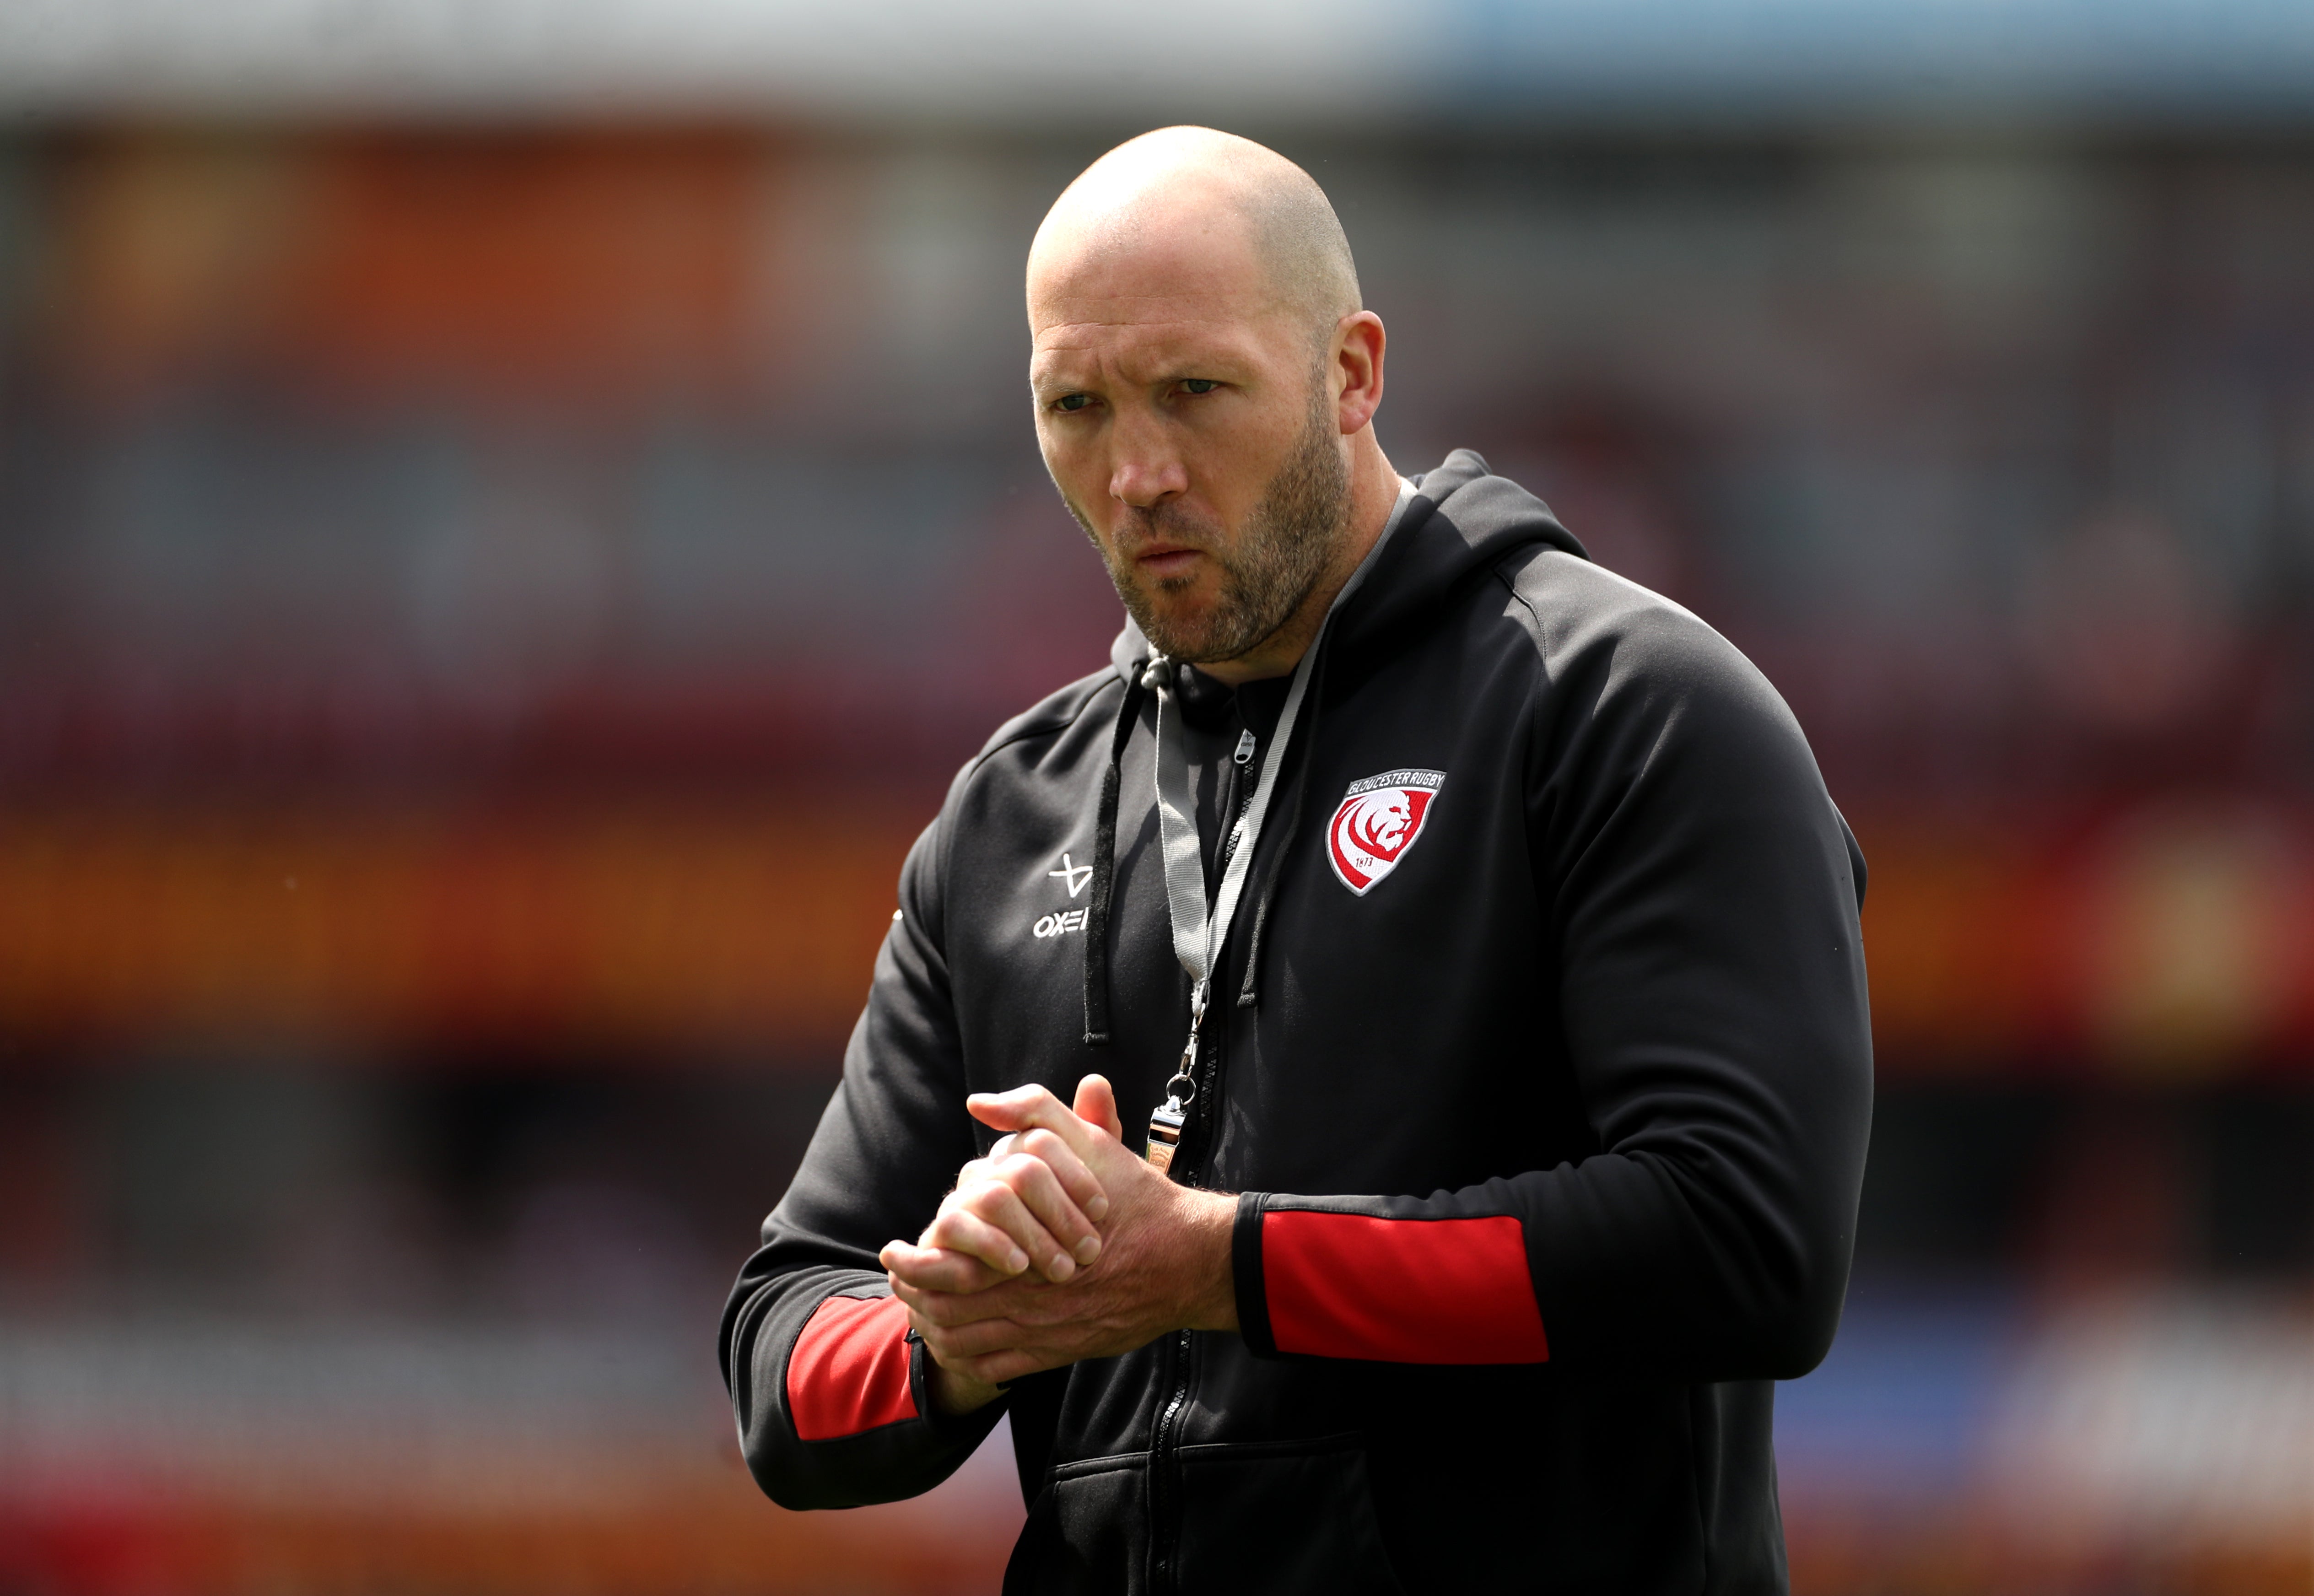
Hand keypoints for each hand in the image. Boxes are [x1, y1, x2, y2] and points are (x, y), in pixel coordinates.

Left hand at [882, 1075, 1236, 1412]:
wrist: (1186, 1257)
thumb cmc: (1137, 1198)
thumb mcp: (1090, 1143)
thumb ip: (1036, 1112)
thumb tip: (982, 1101)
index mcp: (1023, 1247)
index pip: (946, 1266)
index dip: (911, 1264)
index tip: (893, 1254)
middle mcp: (1028, 1293)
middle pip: (947, 1310)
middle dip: (913, 1300)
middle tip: (897, 1286)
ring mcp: (1045, 1328)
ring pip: (968, 1341)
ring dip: (936, 1330)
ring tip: (919, 1315)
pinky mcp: (1062, 1350)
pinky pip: (998, 1366)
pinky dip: (970, 1358)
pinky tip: (958, 1344)